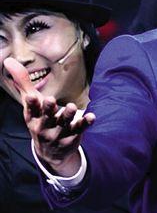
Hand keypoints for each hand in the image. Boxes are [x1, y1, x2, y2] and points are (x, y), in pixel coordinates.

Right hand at [3, 57, 94, 175]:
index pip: (31, 110)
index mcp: (32, 117)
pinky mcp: (72, 137)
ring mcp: (58, 133)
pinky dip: (85, 123)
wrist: (50, 152)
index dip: (31, 104)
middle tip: (51, 100)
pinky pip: (79, 130)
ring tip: (72, 107)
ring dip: (67, 115)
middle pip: (47, 117)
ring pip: (64, 124)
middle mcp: (44, 126)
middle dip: (49, 109)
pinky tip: (91, 117)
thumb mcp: (30, 103)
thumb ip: (22, 81)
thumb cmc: (39, 119)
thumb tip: (9, 60)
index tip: (31, 97)